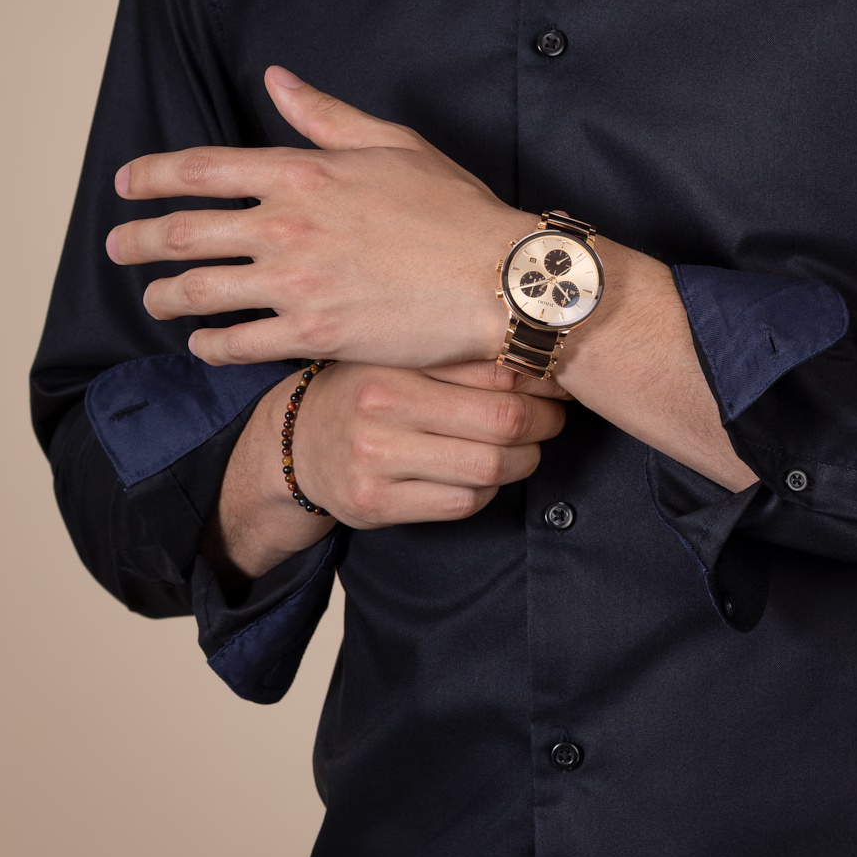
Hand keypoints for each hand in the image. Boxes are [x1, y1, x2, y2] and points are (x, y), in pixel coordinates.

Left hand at [106, 66, 530, 368]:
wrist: (498, 277)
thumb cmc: (456, 210)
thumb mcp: (394, 144)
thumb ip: (326, 116)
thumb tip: (277, 81)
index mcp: (302, 173)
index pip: (201, 170)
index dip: (152, 177)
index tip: (125, 185)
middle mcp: (286, 225)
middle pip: (184, 233)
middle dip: (139, 241)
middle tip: (118, 248)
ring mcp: (295, 282)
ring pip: (200, 290)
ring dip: (165, 297)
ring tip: (154, 301)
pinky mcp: (313, 333)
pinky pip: (238, 343)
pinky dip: (210, 346)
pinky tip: (202, 346)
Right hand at [205, 358, 569, 581]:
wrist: (295, 441)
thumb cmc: (367, 389)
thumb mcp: (402, 354)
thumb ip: (462, 352)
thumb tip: (551, 352)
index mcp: (394, 359)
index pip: (496, 369)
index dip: (544, 380)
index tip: (561, 381)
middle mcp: (380, 406)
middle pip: (503, 420)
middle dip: (545, 422)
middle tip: (555, 418)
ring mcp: (375, 460)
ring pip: (489, 466)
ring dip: (524, 460)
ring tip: (527, 447)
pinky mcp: (375, 504)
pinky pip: (463, 502)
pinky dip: (489, 490)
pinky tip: (486, 474)